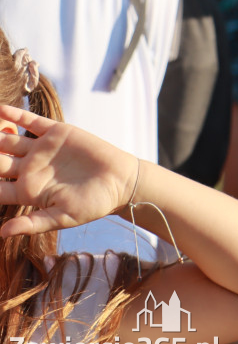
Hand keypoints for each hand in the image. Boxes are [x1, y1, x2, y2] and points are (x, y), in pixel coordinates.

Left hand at [0, 106, 136, 237]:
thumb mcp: (62, 217)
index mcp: (27, 191)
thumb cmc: (93, 204)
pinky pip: (31, 122)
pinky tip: (0, 110)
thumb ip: (33, 224)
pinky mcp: (56, 133)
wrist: (120, 181)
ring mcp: (41, 150)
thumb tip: (2, 233)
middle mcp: (29, 169)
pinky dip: (14, 115)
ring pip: (8, 141)